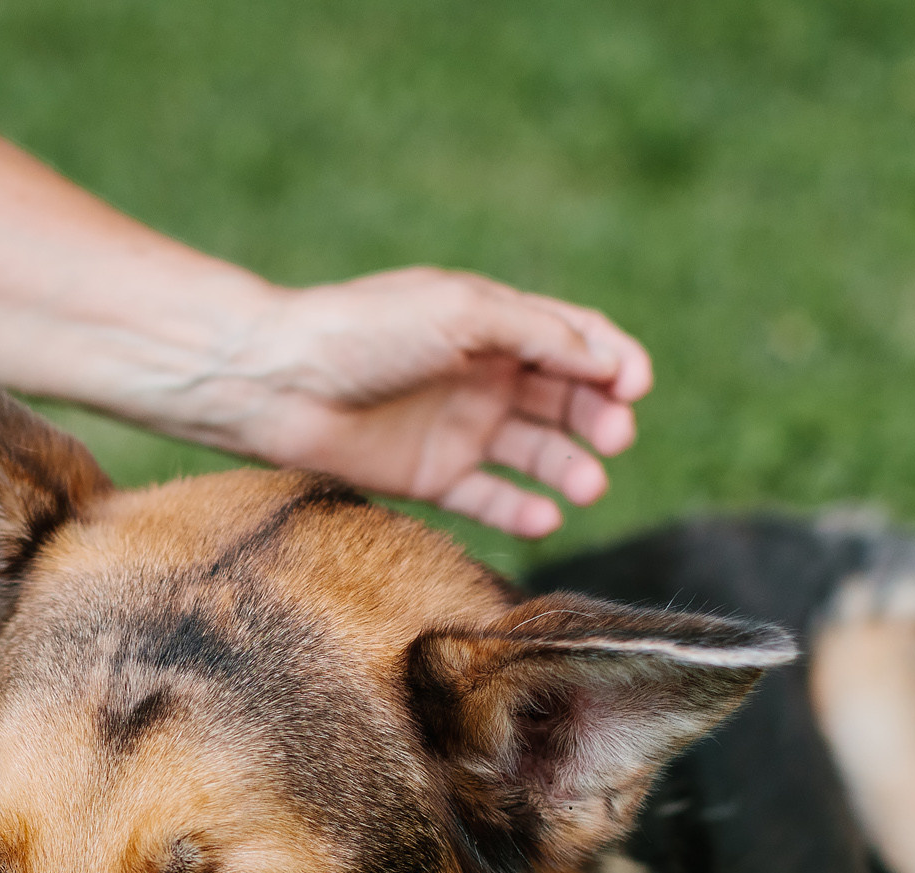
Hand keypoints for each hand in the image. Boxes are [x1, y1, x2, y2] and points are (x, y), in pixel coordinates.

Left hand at [202, 268, 652, 538]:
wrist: (281, 382)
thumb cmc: (367, 331)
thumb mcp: (463, 312)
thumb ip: (539, 334)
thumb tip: (606, 362)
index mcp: (494, 321)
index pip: (576, 338)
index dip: (613, 359)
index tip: (633, 385)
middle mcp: (483, 373)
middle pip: (566, 397)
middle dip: (598, 415)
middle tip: (615, 436)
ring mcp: (459, 426)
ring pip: (537, 452)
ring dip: (570, 467)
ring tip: (588, 487)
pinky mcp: (432, 476)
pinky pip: (490, 498)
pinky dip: (522, 509)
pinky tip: (546, 518)